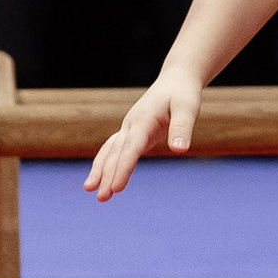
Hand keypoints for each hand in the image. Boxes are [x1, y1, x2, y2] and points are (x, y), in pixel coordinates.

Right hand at [86, 71, 203, 197]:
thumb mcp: (188, 108)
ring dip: (100, 170)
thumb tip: (179, 150)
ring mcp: (129, 128)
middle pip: (116, 153)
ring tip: (90, 190)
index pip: (131, 149)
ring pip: (110, 151)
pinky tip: (101, 178)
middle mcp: (131, 125)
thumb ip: (182, 128)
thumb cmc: (183, 94)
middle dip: (107, 175)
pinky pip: (115, 149)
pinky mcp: (132, 132)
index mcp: (143, 120)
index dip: (123, 168)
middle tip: (101, 198)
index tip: (116, 187)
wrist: (175, 80)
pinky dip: (106, 163)